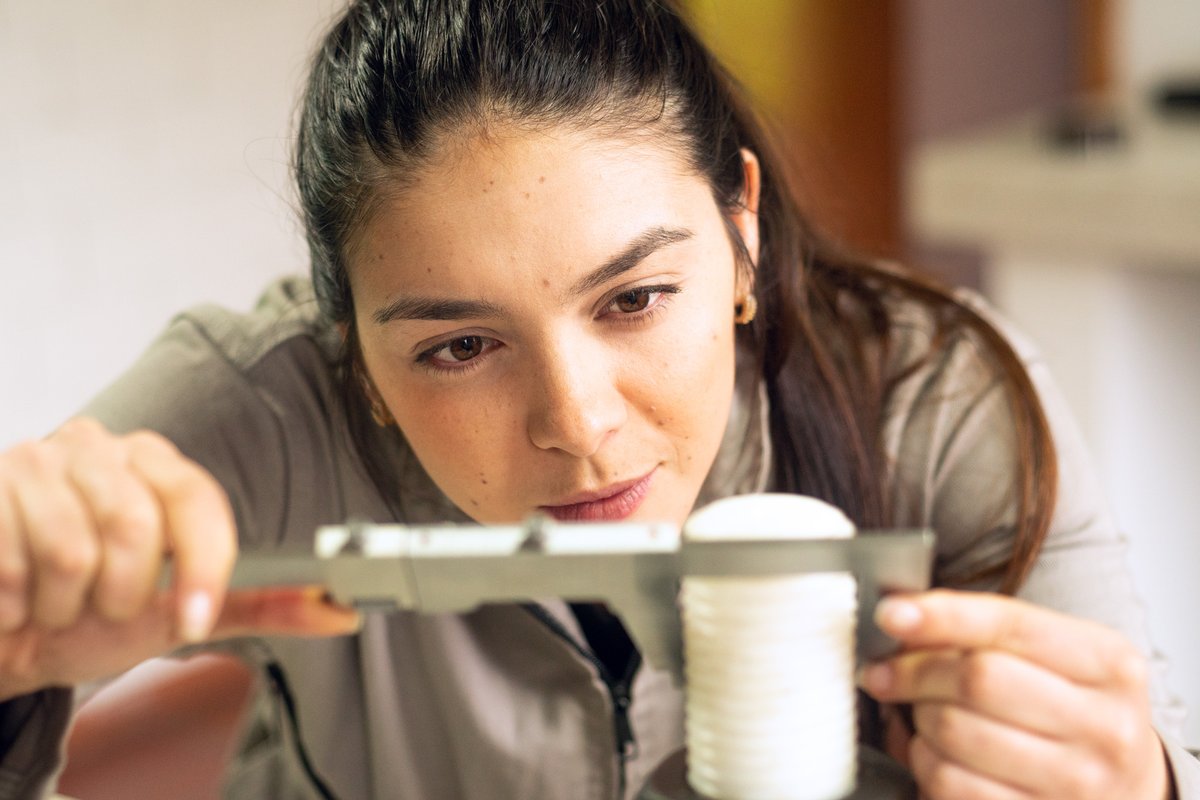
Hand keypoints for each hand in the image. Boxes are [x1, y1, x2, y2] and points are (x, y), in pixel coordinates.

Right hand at [0, 418, 358, 699]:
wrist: (9, 639)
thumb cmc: (93, 618)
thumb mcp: (183, 614)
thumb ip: (261, 606)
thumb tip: (340, 610)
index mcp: (157, 467)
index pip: (198, 501)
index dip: (203, 566)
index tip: (192, 617)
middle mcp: (102, 447)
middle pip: (137, 528)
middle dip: (121, 596)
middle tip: (100, 604)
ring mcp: (38, 459)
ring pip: (72, 552)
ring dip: (65, 605)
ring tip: (57, 600)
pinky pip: (15, 562)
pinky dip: (17, 603)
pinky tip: (15, 596)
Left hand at [860, 589, 1170, 799]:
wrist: (1122, 787)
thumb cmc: (1069, 709)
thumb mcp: (1052, 657)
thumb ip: (984, 633)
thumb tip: (901, 620)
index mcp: (1109, 664)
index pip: (1009, 625)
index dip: (941, 616)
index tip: (890, 614)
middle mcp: (1103, 725)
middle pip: (977, 679)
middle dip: (916, 671)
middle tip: (892, 673)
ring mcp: (1077, 782)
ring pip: (954, 733)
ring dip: (917, 719)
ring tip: (922, 715)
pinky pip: (951, 784)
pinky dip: (924, 764)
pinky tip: (936, 755)